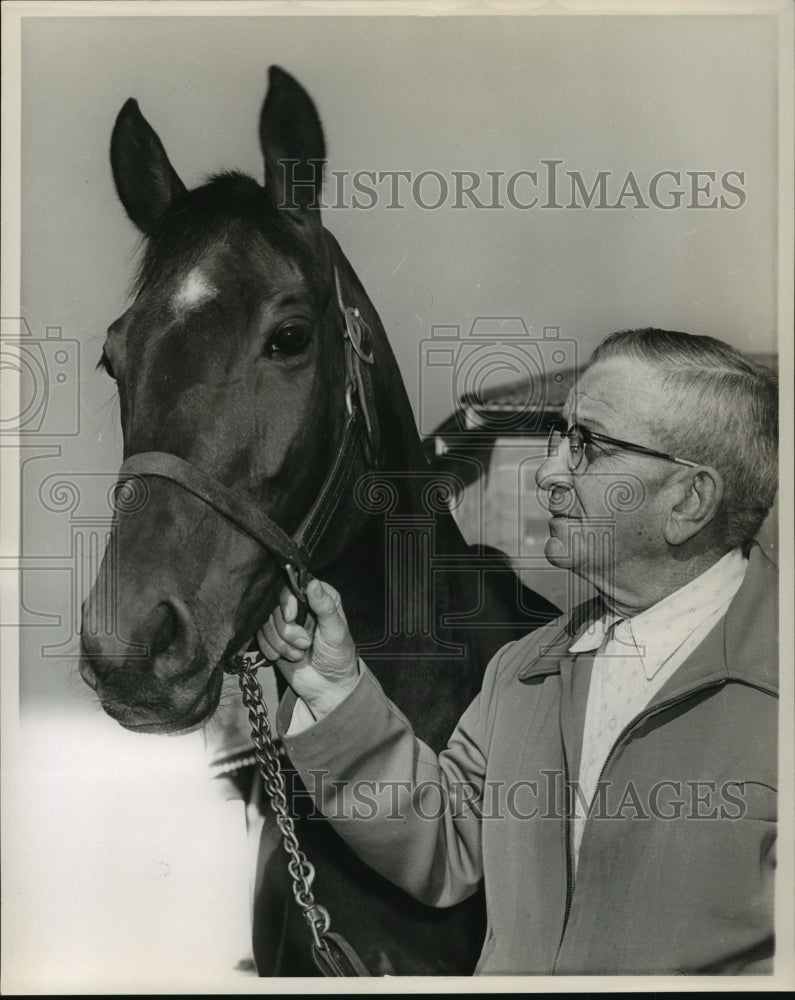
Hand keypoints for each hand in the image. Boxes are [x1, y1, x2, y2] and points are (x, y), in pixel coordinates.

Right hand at [257, 578, 358, 720]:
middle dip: (286, 629)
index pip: (292, 585)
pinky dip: (271, 649)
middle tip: (304, 644)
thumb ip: (325, 607)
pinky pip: (259, 637)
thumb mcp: (336, 631)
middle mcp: (300, 606)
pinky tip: (285, 657)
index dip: (287, 600)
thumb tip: (313, 583)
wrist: (328, 686)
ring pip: (265, 622)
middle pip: (275, 605)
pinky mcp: (273, 637)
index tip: (291, 616)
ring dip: (280, 642)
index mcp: (318, 598)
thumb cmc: (338, 657)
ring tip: (299, 653)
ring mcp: (285, 622)